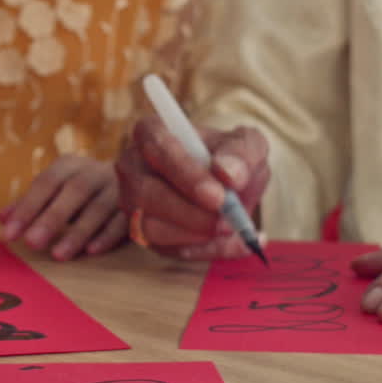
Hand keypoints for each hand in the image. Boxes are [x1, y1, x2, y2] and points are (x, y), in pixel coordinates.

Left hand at [1, 155, 125, 261]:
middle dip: (52, 218)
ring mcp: (119, 189)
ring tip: (59, 255)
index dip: (27, 207)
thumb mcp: (55, 190)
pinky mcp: (136, 206)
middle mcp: (95, 172)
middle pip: (75, 191)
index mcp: (70, 165)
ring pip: (99, 208)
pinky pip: (123, 220)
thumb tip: (2, 219)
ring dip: (78, 232)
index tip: (9, 234)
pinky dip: (107, 236)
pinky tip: (92, 251)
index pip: (46, 183)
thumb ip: (30, 203)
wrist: (134, 177)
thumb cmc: (80, 190)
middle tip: (32, 243)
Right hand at [114, 116, 268, 259]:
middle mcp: (132, 167)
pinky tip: (231, 242)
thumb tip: (227, 173)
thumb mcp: (248, 146)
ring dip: (196, 234)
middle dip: (190, 213)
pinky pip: (165, 249)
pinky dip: (203, 250)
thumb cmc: (231, 159)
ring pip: (151, 227)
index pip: (157, 147)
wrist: (228, 187)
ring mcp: (132, 202)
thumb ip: (242, 153)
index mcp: (152, 132)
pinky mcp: (142, 233)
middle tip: (227, 222)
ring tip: (231, 228)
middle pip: (146, 192)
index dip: (185, 173)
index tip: (217, 196)